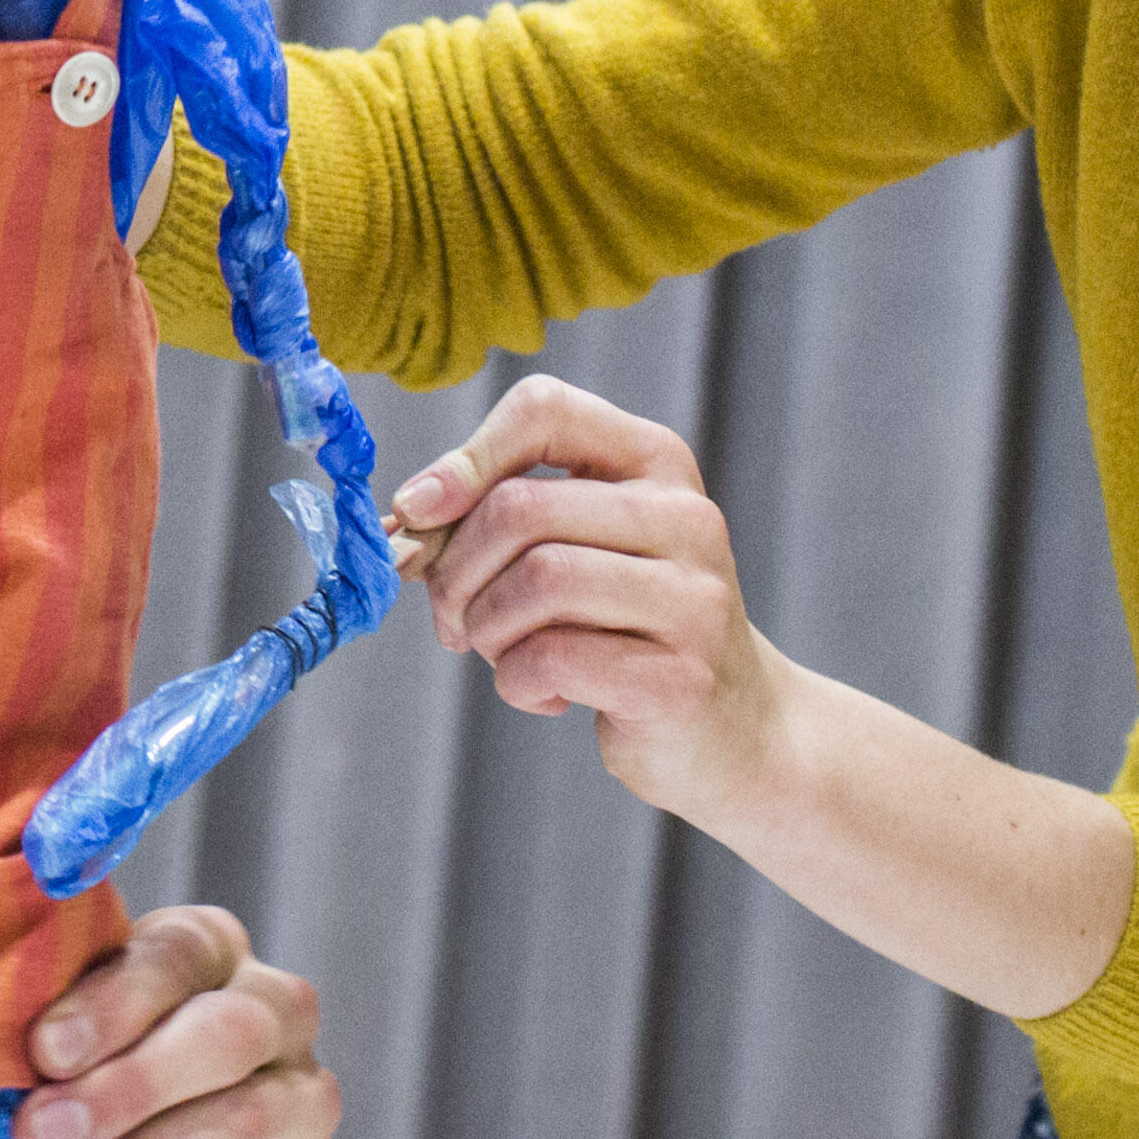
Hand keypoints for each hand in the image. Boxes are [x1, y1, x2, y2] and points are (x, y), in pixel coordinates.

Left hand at [2, 906, 336, 1138]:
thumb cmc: (59, 1118)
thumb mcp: (26, 1072)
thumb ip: (18, 1050)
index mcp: (203, 952)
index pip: (178, 952)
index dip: (112, 1000)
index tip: (44, 1050)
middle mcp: (272, 1010)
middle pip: (225, 1031)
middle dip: (124, 1086)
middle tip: (37, 1135)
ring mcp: (301, 1099)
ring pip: (240, 1116)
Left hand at [400, 372, 792, 821]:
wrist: (732, 729)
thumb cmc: (625, 628)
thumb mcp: (577, 546)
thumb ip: (499, 515)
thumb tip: (406, 518)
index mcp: (655, 461)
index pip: (545, 410)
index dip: (463, 458)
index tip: (418, 512)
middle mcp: (686, 516)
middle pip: (520, 508)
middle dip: (455, 570)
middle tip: (451, 617)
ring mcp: (693, 598)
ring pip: (536, 581)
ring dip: (485, 629)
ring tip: (501, 653)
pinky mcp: (681, 678)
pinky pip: (551, 658)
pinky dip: (517, 682)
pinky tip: (546, 695)